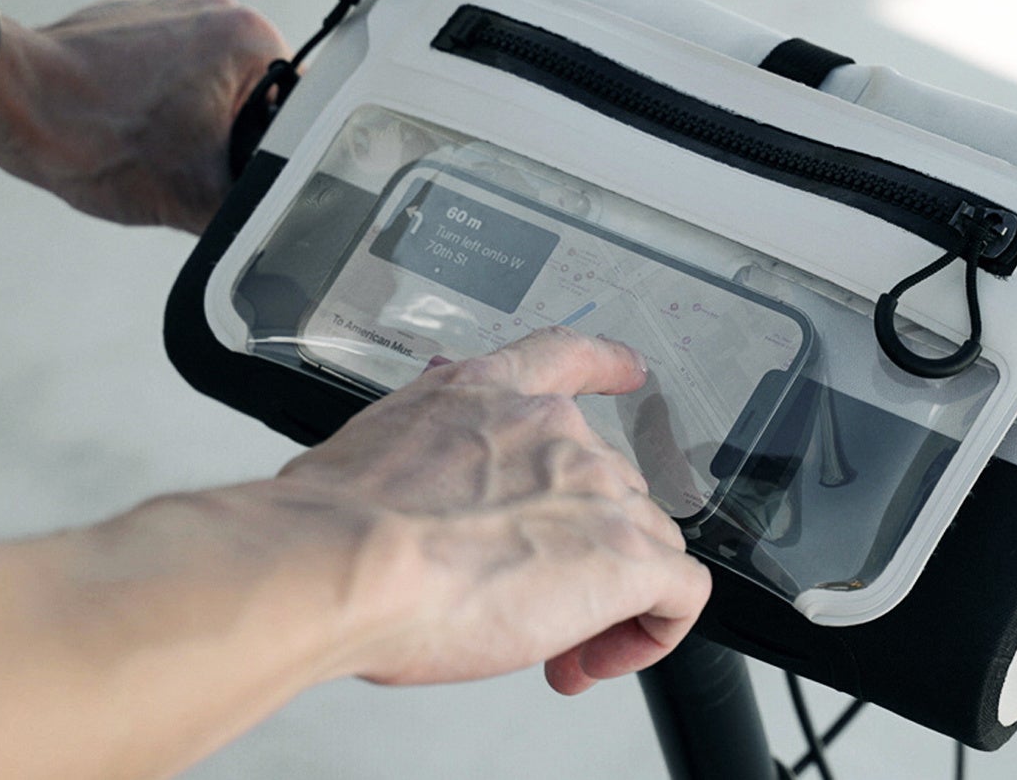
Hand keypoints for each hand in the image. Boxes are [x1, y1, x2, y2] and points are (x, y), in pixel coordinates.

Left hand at [0, 0, 288, 232]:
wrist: (8, 100)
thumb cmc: (96, 137)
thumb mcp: (195, 199)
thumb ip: (254, 211)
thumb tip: (282, 230)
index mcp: (251, 39)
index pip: (306, 109)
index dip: (287, 155)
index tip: (256, 180)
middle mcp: (220, 11)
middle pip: (263, 98)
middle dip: (237, 140)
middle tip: (201, 172)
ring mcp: (174, 11)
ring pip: (218, 88)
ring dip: (200, 125)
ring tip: (159, 151)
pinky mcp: (135, 22)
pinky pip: (176, 72)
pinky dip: (164, 106)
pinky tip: (133, 132)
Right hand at [278, 327, 711, 693]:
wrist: (343, 563)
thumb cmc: (337, 526)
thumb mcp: (376, 452)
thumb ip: (423, 458)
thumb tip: (422, 493)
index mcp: (488, 397)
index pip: (565, 360)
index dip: (605, 367)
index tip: (629, 372)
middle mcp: (554, 432)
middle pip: (604, 488)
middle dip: (576, 551)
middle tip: (525, 605)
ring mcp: (596, 490)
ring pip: (644, 543)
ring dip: (607, 600)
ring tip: (549, 648)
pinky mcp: (624, 555)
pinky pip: (679, 594)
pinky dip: (653, 633)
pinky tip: (600, 657)